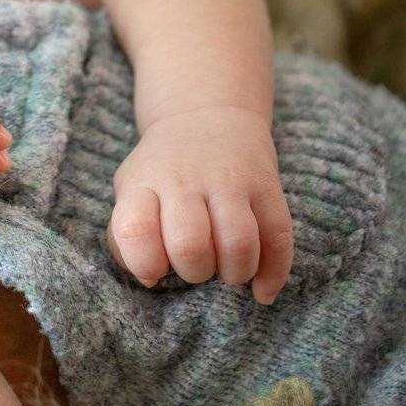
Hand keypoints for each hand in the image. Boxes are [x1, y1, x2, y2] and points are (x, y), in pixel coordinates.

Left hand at [106, 105, 293, 303]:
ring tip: (227, 272)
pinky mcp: (268, 186)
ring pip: (239, 242)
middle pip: (189, 244)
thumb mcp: (131, 189)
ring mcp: (230, 181)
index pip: (134, 229)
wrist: (206, 114)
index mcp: (144, 184)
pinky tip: (261, 291)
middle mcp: (186, 181)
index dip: (145, 262)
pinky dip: (273, 273)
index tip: (155, 270)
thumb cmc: (162, 169)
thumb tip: (149, 279)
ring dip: (234, 272)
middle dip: (193, 272)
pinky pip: (279, 237)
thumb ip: (127, 234)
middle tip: (195, 267)